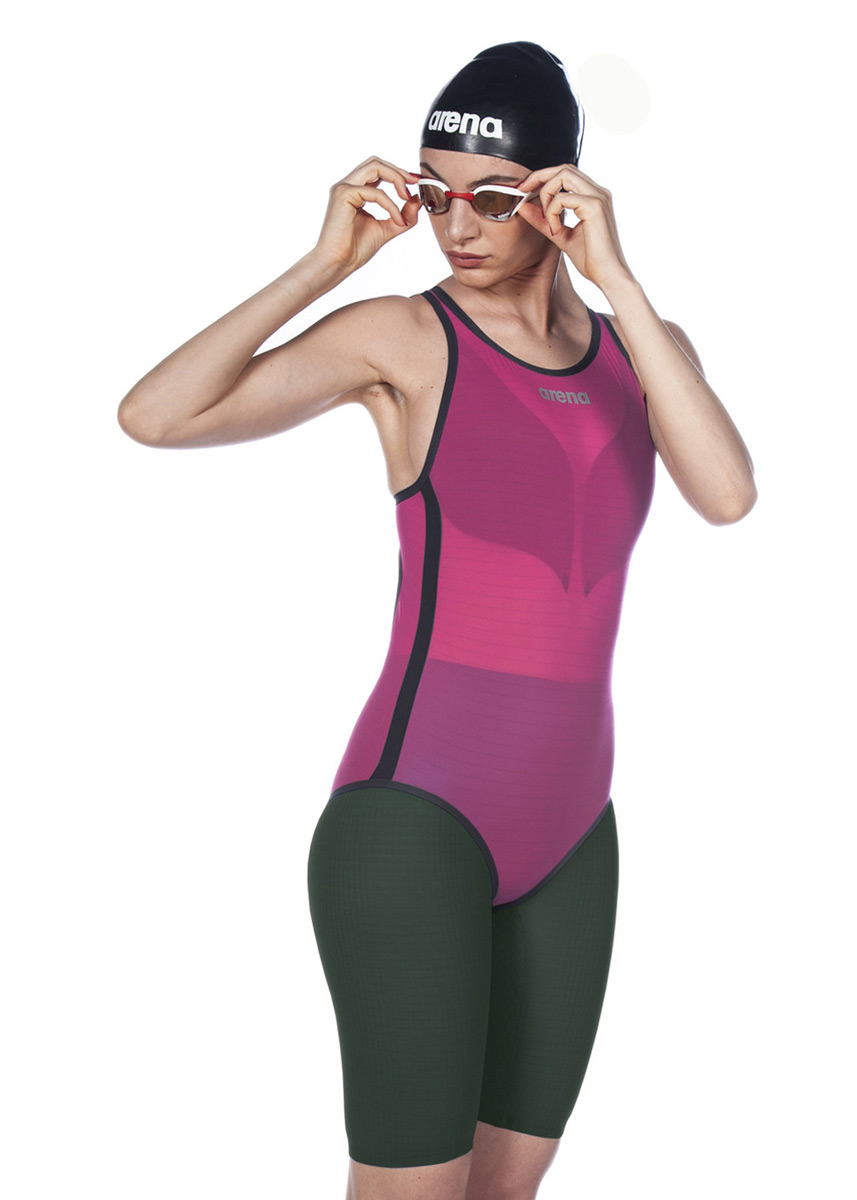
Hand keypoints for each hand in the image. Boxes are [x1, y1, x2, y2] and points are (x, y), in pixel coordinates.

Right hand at [314, 157, 421, 274]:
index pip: (377, 171)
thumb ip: (403, 215)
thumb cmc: (355, 249)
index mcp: (355, 192)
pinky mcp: (343, 195)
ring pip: (374, 167)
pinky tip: (397, 220)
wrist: (338, 263)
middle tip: (414, 183)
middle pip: (376, 162)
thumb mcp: (387, 228)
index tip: (415, 182)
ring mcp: (344, 188)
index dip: (398, 173)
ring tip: (407, 197)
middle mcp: (348, 186)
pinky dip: (391, 205)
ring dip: (396, 178)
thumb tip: (418, 200)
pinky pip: (375, 192)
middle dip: (399, 171)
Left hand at [516, 164, 634, 293]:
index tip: (526, 188)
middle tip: (523, 190)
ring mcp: (598, 197)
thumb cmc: (591, 260)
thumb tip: (524, 207)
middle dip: (539, 176)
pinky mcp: (594, 206)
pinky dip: (552, 212)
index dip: (544, 176)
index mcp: (594, 196)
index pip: (567, 174)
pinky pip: (562, 198)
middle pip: (564, 168)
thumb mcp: (560, 235)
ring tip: (545, 217)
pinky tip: (555, 230)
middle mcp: (598, 192)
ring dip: (546, 193)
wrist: (609, 276)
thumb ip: (543, 220)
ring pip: (563, 175)